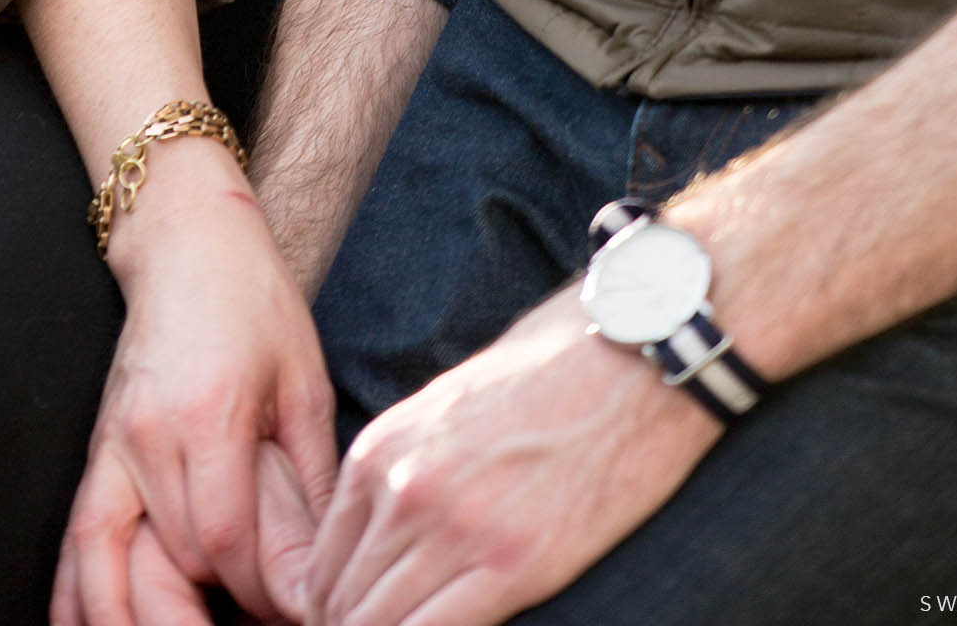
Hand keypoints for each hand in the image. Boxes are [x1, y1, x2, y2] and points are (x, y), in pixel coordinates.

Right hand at [53, 141, 338, 625]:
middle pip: (168, 562)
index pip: (222, 540)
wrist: (186, 238)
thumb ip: (313, 479)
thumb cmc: (253, 300)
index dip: (258, 593)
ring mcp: (111, 445)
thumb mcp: (303, 381)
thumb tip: (328, 566)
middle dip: (205, 616)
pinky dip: (71, 594)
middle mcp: (148, 437)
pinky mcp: (95, 449)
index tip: (296, 611)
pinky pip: (71, 537)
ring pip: (101, 562)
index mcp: (208, 415)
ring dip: (125, 621)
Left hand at [303, 283, 717, 625]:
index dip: (329, 599)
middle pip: (343, 596)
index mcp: (386, 446)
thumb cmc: (551, 368)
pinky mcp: (515, 565)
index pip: (324, 553)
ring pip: (378, 623)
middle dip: (343, 625)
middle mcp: (407, 487)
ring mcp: (457, 529)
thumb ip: (407, 457)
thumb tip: (383, 517)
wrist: (632, 357)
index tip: (340, 618)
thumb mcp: (449, 402)